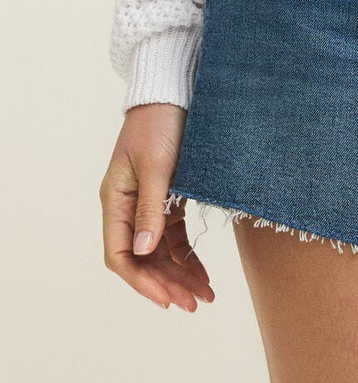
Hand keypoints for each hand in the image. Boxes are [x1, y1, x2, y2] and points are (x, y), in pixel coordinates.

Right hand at [100, 102, 214, 312]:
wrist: (175, 90)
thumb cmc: (160, 122)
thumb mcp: (156, 164)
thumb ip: (151, 207)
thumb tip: (144, 252)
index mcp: (115, 201)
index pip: (121, 255)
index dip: (143, 281)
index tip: (167, 299)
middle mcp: (128, 207)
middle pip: (143, 260)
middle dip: (167, 284)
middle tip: (193, 304)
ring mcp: (148, 204)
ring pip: (160, 252)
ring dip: (180, 275)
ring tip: (204, 296)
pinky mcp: (169, 197)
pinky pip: (174, 236)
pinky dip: (187, 255)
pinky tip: (202, 272)